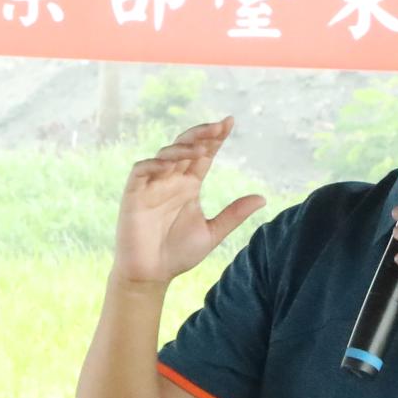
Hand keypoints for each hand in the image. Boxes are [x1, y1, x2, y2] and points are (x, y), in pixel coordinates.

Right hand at [112, 117, 265, 288]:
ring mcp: (152, 185)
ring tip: (200, 148)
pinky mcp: (134, 194)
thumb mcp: (212, 232)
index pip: (203, 154)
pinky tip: (170, 165)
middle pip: (186, 146)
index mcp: (189, 185)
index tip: (230, 122)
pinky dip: (154, 164)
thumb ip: (234, 214)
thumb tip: (263, 198)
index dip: (215, 137)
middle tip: (219, 127)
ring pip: (165, 154)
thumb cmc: (178, 254)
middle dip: (201, 135)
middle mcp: (171, 179)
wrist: (151, 275)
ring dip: (182, 148)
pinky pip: (141, 170)